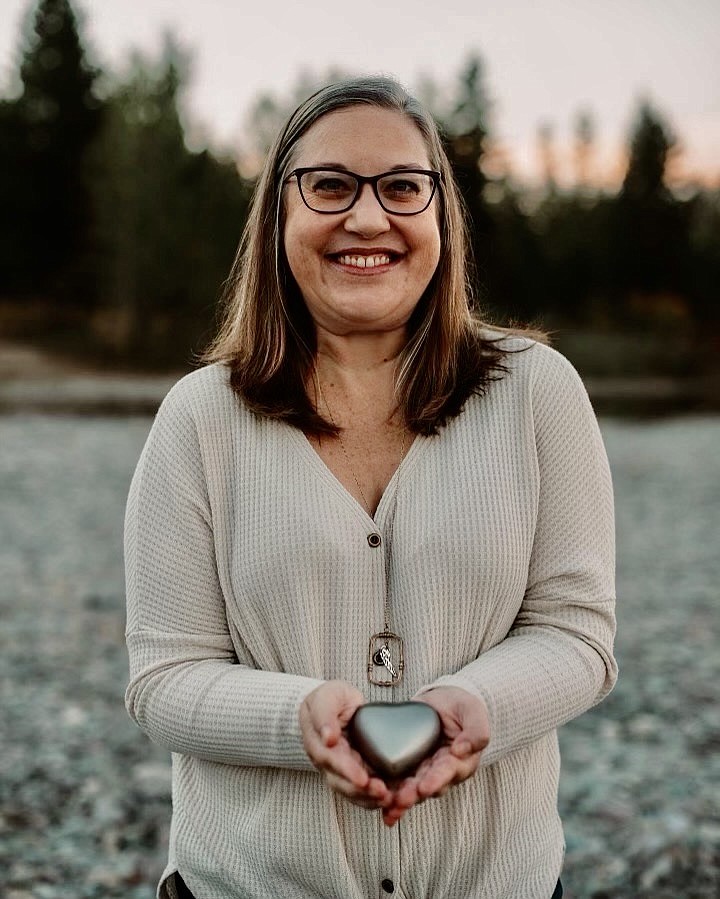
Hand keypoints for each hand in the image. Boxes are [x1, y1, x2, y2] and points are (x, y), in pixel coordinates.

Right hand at [299, 681, 391, 809]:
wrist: (335, 704)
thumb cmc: (330, 698)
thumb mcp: (327, 697)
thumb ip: (325, 714)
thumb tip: (328, 738)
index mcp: (318, 744)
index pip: (331, 761)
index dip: (347, 771)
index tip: (362, 779)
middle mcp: (327, 762)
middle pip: (342, 783)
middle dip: (362, 791)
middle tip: (382, 793)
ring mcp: (339, 770)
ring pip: (351, 792)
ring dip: (369, 799)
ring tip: (389, 799)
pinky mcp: (354, 772)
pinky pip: (362, 791)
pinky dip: (374, 798)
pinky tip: (391, 800)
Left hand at [381, 686, 489, 826]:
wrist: (444, 701)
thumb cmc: (461, 708)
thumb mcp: (473, 712)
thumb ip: (476, 730)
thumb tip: (462, 750)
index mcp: (460, 762)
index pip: (447, 772)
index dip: (436, 780)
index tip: (425, 787)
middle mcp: (441, 772)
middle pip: (427, 786)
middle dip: (414, 794)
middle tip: (401, 799)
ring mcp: (423, 771)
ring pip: (412, 790)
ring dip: (400, 801)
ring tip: (388, 806)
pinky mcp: (408, 766)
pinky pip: (398, 783)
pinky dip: (390, 796)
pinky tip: (382, 810)